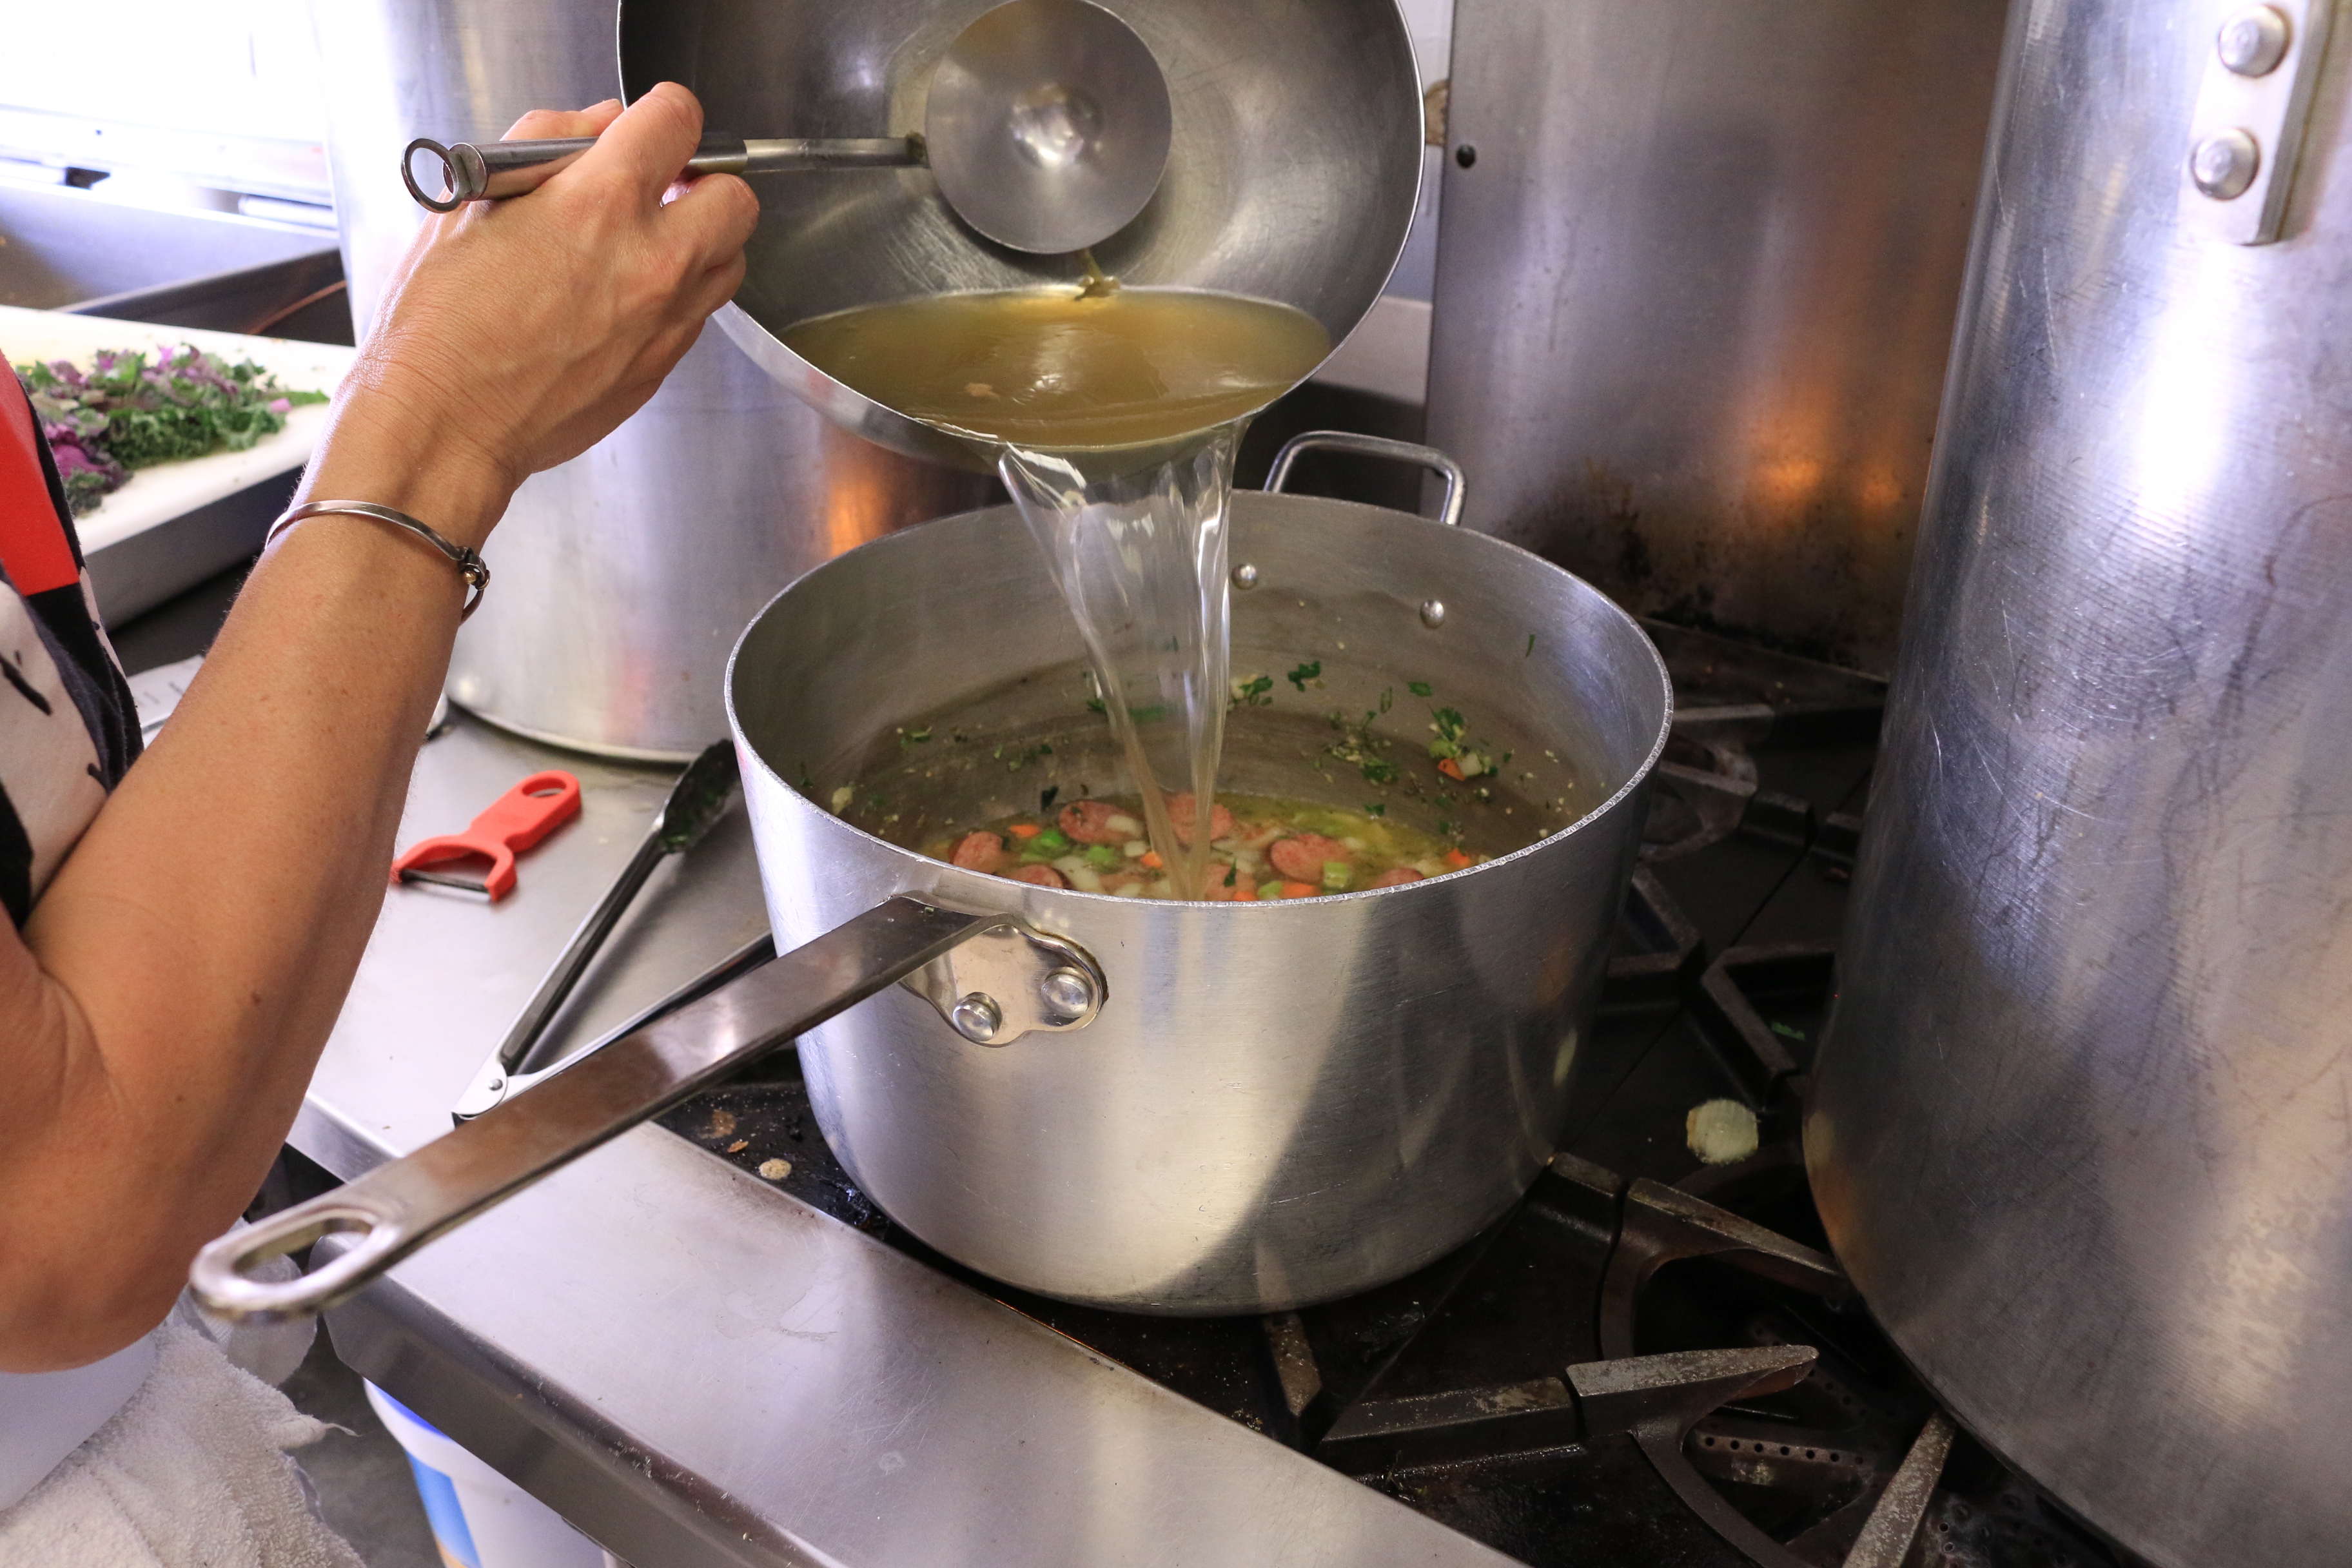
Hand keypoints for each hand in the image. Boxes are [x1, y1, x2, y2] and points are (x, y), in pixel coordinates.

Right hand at [316, 84, 758, 542]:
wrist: (447, 425)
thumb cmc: (440, 323)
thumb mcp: (471, 202)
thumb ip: (545, 144)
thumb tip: (598, 123)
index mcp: (597, 202)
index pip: (679, 122)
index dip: (667, 112)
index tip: (654, 123)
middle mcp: (649, 260)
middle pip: (735, 196)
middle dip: (704, 180)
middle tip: (663, 186)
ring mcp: (665, 319)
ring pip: (732, 259)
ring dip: (704, 240)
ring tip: (651, 242)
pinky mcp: (662, 365)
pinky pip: (701, 314)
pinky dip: (682, 293)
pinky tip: (631, 295)